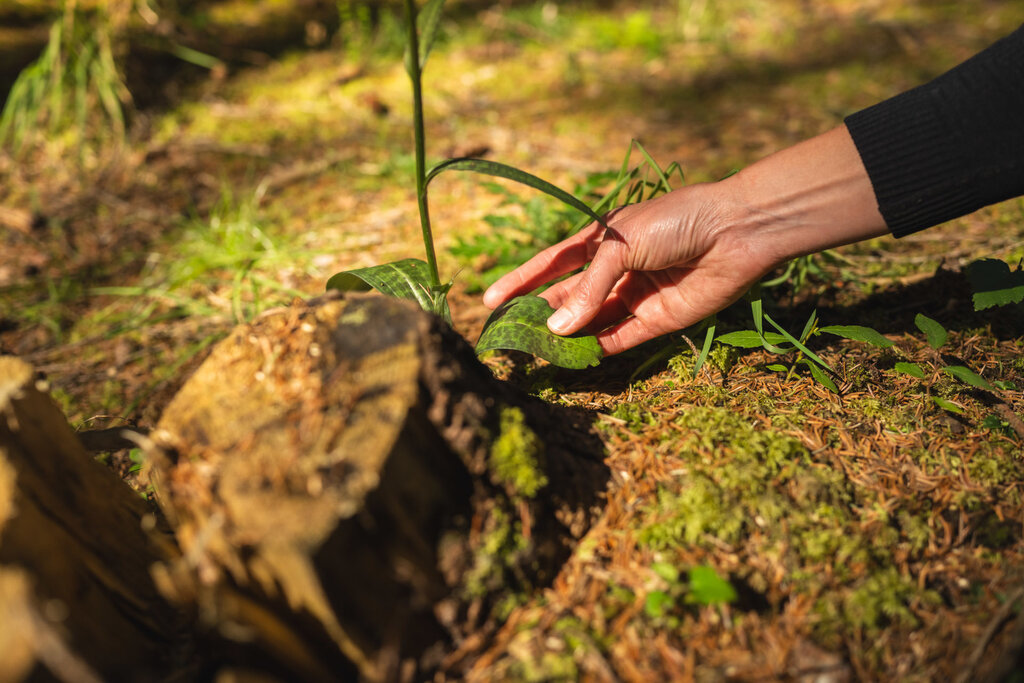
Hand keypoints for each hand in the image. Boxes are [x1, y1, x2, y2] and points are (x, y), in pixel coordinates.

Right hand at [483, 183, 781, 354]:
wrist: (735, 230)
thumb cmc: (675, 221)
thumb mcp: (620, 244)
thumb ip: (587, 288)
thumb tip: (556, 329)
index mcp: (601, 240)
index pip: (550, 264)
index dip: (520, 281)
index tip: (489, 301)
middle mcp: (614, 270)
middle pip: (567, 298)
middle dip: (538, 316)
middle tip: (508, 338)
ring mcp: (633, 296)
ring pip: (589, 323)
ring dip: (563, 338)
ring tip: (532, 355)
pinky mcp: (656, 320)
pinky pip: (618, 339)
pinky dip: (594, 350)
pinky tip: (570, 360)